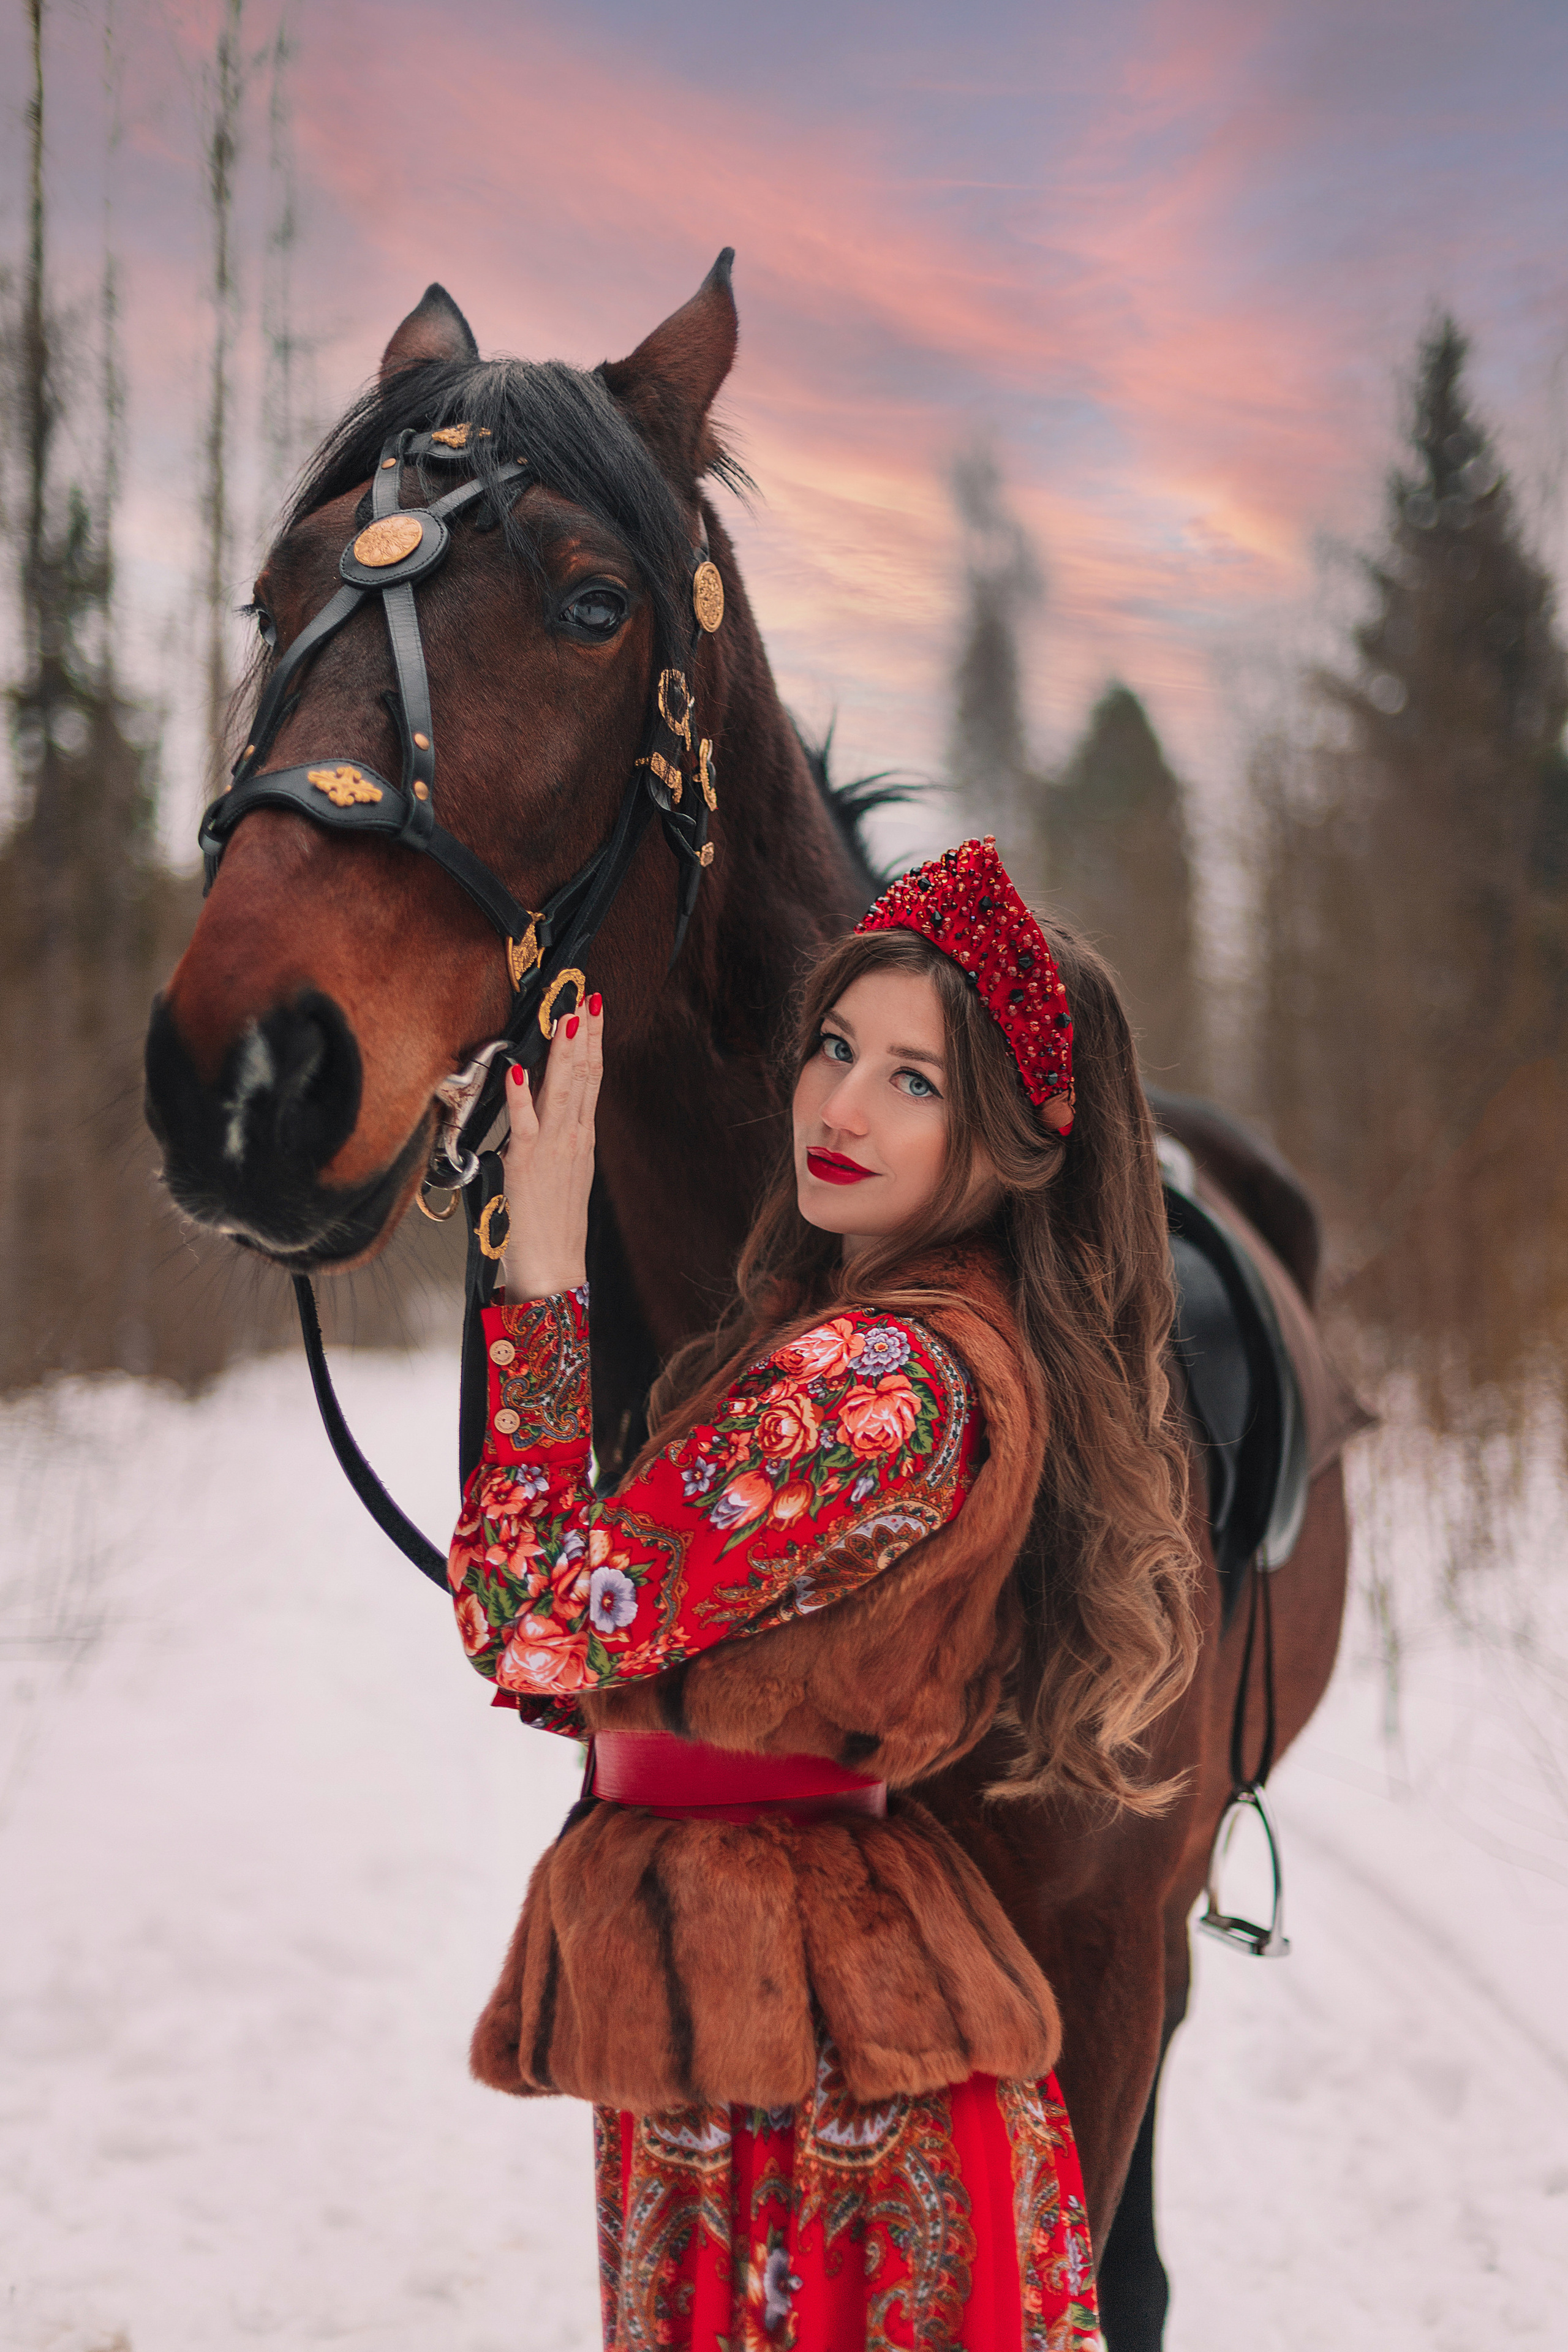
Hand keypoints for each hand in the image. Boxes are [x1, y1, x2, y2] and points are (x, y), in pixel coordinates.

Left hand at [500, 993, 603, 1299]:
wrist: (554, 1266)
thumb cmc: (553, 1225)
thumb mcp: (563, 1174)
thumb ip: (557, 1140)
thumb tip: (547, 1113)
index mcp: (580, 1138)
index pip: (590, 1079)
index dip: (592, 1042)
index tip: (594, 1010)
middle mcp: (572, 1137)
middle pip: (582, 1075)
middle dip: (584, 1032)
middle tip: (586, 995)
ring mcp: (551, 1147)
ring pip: (561, 1088)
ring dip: (563, 1049)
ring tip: (567, 1015)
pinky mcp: (525, 1161)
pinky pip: (523, 1120)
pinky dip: (520, 1092)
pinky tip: (519, 1066)